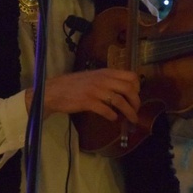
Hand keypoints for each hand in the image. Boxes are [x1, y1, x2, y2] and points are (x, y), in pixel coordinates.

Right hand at [25, 68, 140, 122]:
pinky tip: (113, 118)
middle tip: (136, 111)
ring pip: (120, 101)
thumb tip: (124, 90)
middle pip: (129, 89)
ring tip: (131, 119)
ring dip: (129, 112)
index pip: (131, 76)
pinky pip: (106, 110)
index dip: (138, 87)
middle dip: (136, 102)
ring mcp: (95, 90)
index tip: (136, 96)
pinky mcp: (88, 102)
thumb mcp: (93, 76)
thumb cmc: (74, 84)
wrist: (54, 90)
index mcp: (106, 72)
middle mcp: (103, 79)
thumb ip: (107, 80)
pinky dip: (113, 116)